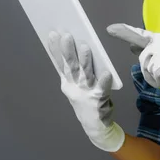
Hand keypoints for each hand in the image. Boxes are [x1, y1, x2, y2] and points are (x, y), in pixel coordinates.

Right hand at [48, 31, 124, 151]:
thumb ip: (73, 68)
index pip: (60, 63)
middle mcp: (75, 87)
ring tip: (85, 47)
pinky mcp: (99, 99)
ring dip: (85, 61)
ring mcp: (87, 92)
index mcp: (68, 82)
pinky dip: (104, 81)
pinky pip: (102, 88)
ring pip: (85, 74)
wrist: (94, 125)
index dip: (55, 50)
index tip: (52, 34)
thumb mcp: (74, 86)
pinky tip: (106, 72)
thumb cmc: (85, 100)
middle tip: (67, 35)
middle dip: (68, 51)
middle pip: (71, 67)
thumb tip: (73, 45)